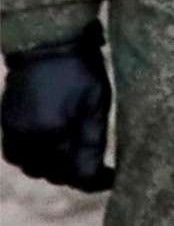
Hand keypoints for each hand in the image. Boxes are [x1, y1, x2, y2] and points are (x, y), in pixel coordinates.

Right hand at [0, 21, 113, 191]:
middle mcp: (28, 138)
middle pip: (53, 175)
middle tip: (97, 163)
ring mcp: (13, 132)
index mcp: (54, 132)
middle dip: (75, 174)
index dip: (97, 181)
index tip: (112, 176)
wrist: (47, 44)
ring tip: (74, 152)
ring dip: (53, 167)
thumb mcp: (97, 103)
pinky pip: (17, 155)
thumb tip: (93, 175)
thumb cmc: (80, 71)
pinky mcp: (5, 124)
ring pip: (33, 168)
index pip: (76, 175)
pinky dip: (34, 157)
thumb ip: (92, 142)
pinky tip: (51, 144)